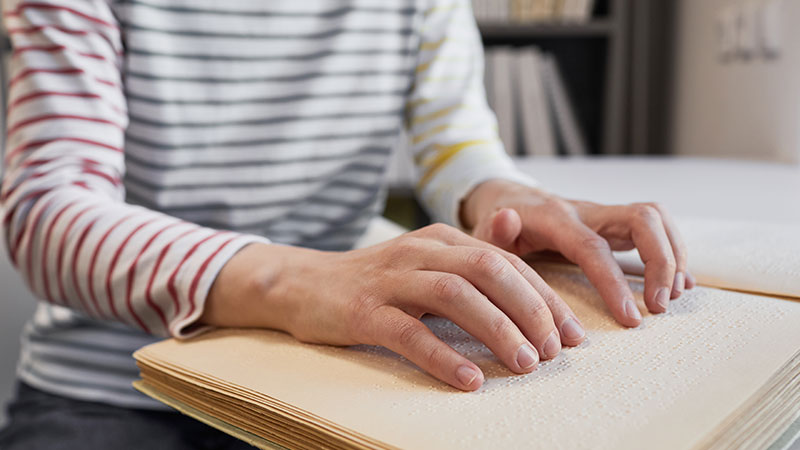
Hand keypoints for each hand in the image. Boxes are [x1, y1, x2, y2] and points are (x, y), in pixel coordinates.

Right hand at [203, 224, 586, 390]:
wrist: (302, 283)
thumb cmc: (373, 281)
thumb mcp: (425, 263)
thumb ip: (469, 263)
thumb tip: (522, 269)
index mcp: (440, 238)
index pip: (505, 261)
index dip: (544, 296)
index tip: (571, 333)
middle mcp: (419, 251)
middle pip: (488, 270)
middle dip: (531, 309)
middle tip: (555, 350)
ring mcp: (389, 279)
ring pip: (454, 296)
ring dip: (496, 330)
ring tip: (525, 364)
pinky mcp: (363, 311)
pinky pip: (409, 333)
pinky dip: (443, 357)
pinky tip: (469, 381)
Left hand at [462, 179, 695, 326]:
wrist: (509, 199)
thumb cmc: (497, 224)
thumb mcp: (485, 231)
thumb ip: (494, 232)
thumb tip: (506, 219)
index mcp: (555, 219)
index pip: (593, 247)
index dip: (614, 282)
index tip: (631, 317)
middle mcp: (586, 211)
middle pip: (642, 219)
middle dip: (661, 262)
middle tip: (661, 306)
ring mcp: (604, 214)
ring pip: (655, 218)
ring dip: (673, 255)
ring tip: (673, 295)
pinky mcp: (614, 223)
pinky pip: (654, 228)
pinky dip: (672, 252)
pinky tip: (676, 283)